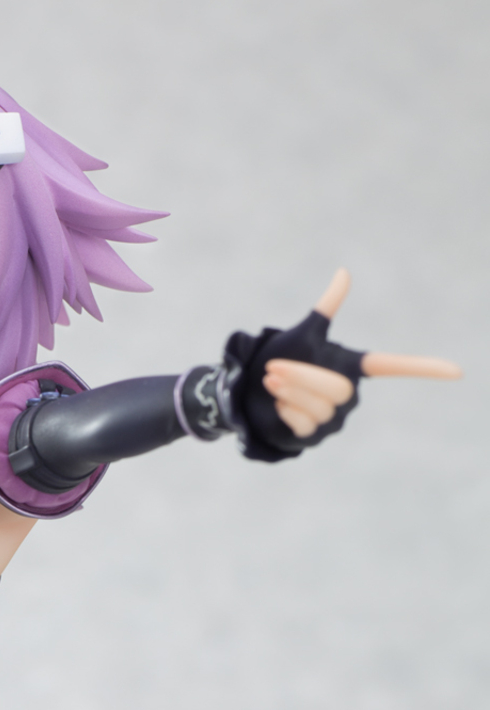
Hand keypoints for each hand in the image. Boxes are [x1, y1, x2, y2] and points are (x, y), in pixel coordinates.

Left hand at [261, 269, 461, 437]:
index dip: (423, 368)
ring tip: (272, 382)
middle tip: (274, 368)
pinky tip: (277, 404)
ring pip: (318, 406)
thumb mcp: (304, 333)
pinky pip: (303, 422)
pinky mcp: (315, 438)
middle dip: (302, 376)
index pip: (392, 366)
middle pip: (336, 388)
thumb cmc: (283, 360)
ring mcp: (334, 419)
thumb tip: (345, 271)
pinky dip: (284, 409)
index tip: (457, 372)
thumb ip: (327, 306)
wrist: (253, 393)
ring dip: (288, 391)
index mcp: (352, 367)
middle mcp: (349, 394)